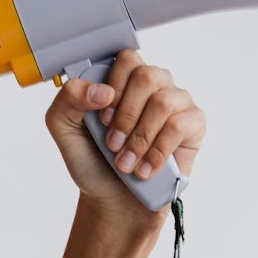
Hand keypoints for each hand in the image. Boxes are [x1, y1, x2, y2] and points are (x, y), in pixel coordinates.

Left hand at [43, 49, 205, 231]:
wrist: (113, 198)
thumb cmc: (91, 159)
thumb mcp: (63, 128)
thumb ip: (68, 100)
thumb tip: (101, 90)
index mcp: (122, 77)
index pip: (126, 59)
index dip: (113, 88)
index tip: (100, 119)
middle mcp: (153, 83)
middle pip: (146, 76)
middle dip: (125, 116)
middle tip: (111, 144)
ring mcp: (176, 101)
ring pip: (163, 102)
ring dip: (139, 138)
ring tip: (125, 162)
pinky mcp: (193, 124)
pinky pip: (180, 125)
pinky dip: (157, 151)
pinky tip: (145, 168)